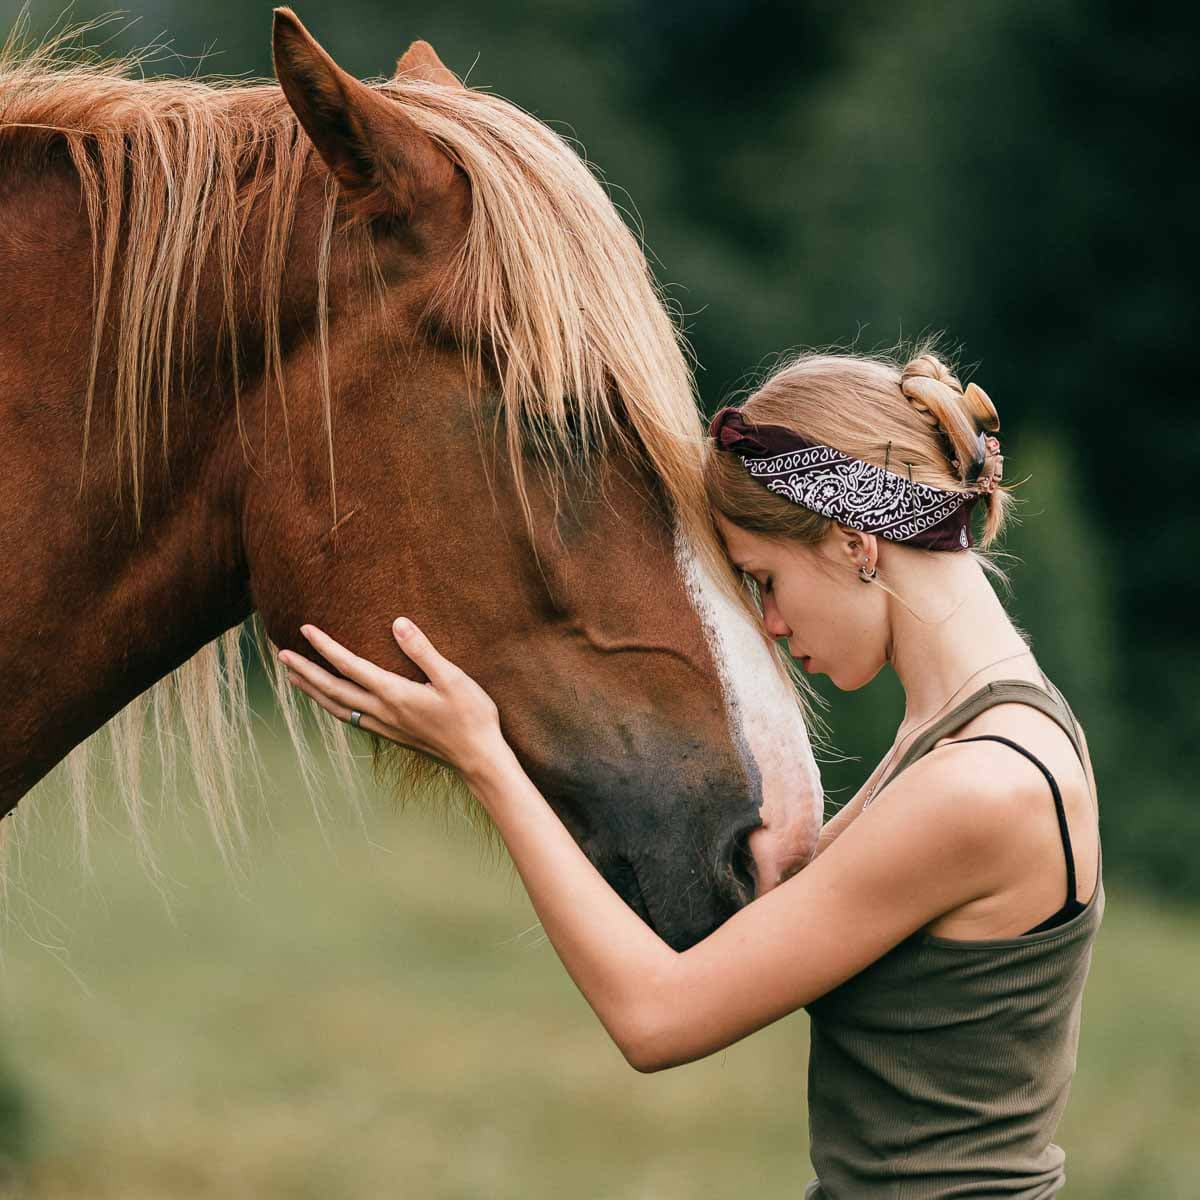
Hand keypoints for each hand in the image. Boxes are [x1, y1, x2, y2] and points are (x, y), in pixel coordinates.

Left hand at [279, 618, 506, 781]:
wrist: (478, 759)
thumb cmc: (471, 717)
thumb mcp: (453, 678)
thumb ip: (423, 650)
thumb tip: (397, 623)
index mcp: (394, 694)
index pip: (350, 666)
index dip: (325, 647)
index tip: (305, 630)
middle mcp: (382, 712)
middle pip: (332, 690)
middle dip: (305, 671)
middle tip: (282, 654)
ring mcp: (384, 726)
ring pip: (337, 708)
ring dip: (312, 691)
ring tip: (294, 678)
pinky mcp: (391, 735)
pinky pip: (350, 719)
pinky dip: (332, 707)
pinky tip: (332, 703)